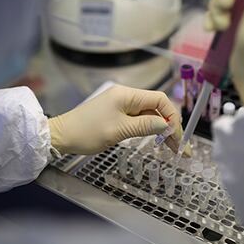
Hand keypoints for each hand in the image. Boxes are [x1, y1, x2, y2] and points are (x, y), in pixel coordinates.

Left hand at [48, 85, 181, 154]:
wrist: (61, 136)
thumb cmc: (87, 132)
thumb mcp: (118, 131)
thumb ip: (144, 126)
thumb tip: (166, 125)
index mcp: (127, 95)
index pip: (159, 100)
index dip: (172, 116)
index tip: (177, 135)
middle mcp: (126, 96)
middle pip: (156, 109)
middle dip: (171, 127)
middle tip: (181, 148)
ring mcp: (121, 106)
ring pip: (149, 116)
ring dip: (162, 131)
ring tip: (174, 149)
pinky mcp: (117, 114)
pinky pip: (139, 120)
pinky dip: (150, 131)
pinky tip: (158, 141)